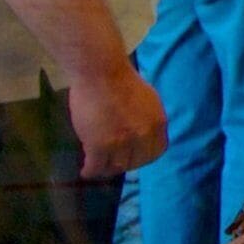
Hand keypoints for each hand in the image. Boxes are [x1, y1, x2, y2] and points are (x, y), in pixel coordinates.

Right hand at [67, 61, 169, 178]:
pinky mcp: (99, 146)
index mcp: (157, 124)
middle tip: (113, 162)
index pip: (156, 152)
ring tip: (99, 167)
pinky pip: (96, 166)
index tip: (133, 157)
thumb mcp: (147, 100)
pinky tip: (86, 171)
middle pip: (136, 162)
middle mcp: (143, 136)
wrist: (100, 72)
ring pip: (116, 166)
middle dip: (124, 163)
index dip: (143, 157)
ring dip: (107, 169)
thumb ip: (147, 119)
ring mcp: (121, 143)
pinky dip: (90, 171)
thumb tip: (144, 133)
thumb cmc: (120, 79)